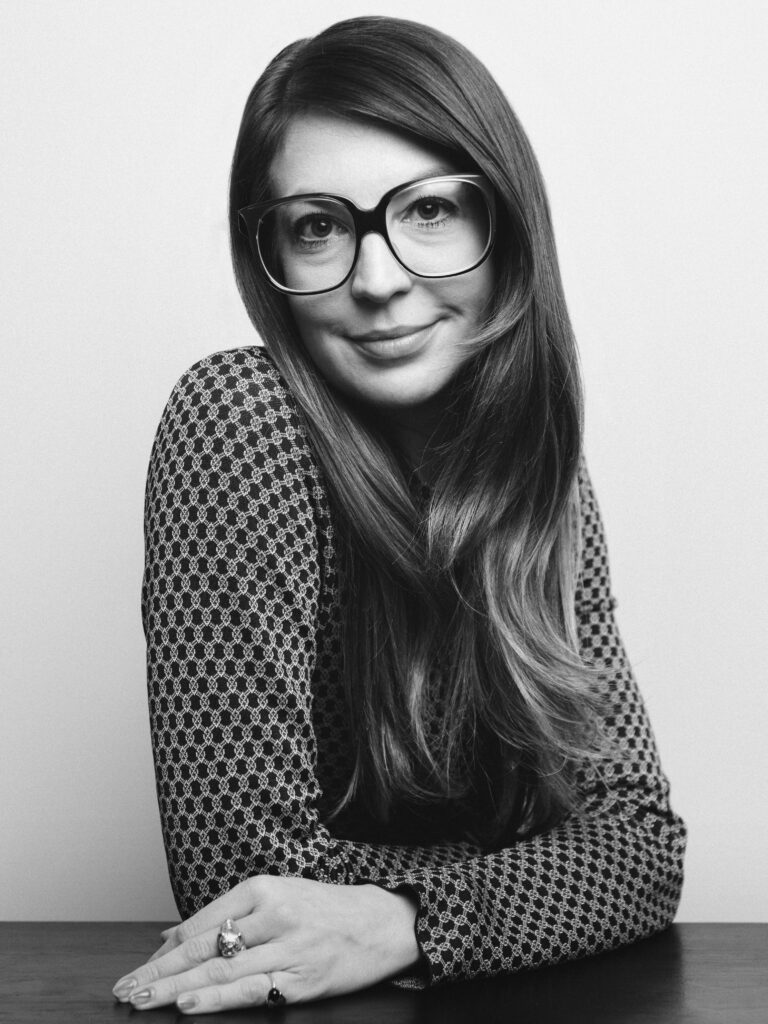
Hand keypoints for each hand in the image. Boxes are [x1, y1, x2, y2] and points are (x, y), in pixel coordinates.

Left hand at [112, 876, 421, 1012]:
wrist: (382, 921)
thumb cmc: (324, 908)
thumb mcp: (276, 896)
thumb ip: (226, 916)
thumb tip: (170, 936)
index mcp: (262, 888)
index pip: (200, 924)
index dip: (163, 953)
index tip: (136, 972)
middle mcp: (272, 913)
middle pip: (203, 947)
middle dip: (159, 972)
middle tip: (125, 991)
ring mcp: (288, 946)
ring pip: (221, 969)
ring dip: (175, 989)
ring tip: (143, 1001)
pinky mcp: (303, 978)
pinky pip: (252, 989)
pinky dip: (217, 998)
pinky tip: (189, 1003)